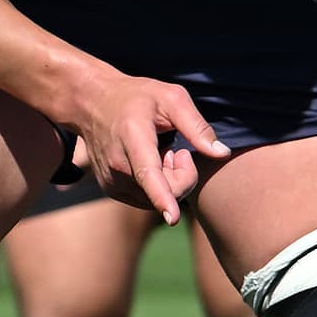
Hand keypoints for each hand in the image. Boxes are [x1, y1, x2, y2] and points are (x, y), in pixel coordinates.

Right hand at [65, 67, 227, 222]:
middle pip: (166, 190)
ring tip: (160, 152)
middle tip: (177, 149)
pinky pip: (147, 200)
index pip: (148, 172)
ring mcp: (111, 180)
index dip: (163, 196)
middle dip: (184, 174)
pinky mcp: (111, 190)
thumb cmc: (138, 98)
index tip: (172, 218)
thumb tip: (222, 153)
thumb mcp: (171, 98)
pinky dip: (157, 186)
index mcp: (133, 136)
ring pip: (157, 200)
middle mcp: (117, 163)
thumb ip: (197, 126)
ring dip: (169, 180)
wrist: (93, 103)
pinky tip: (150, 163)